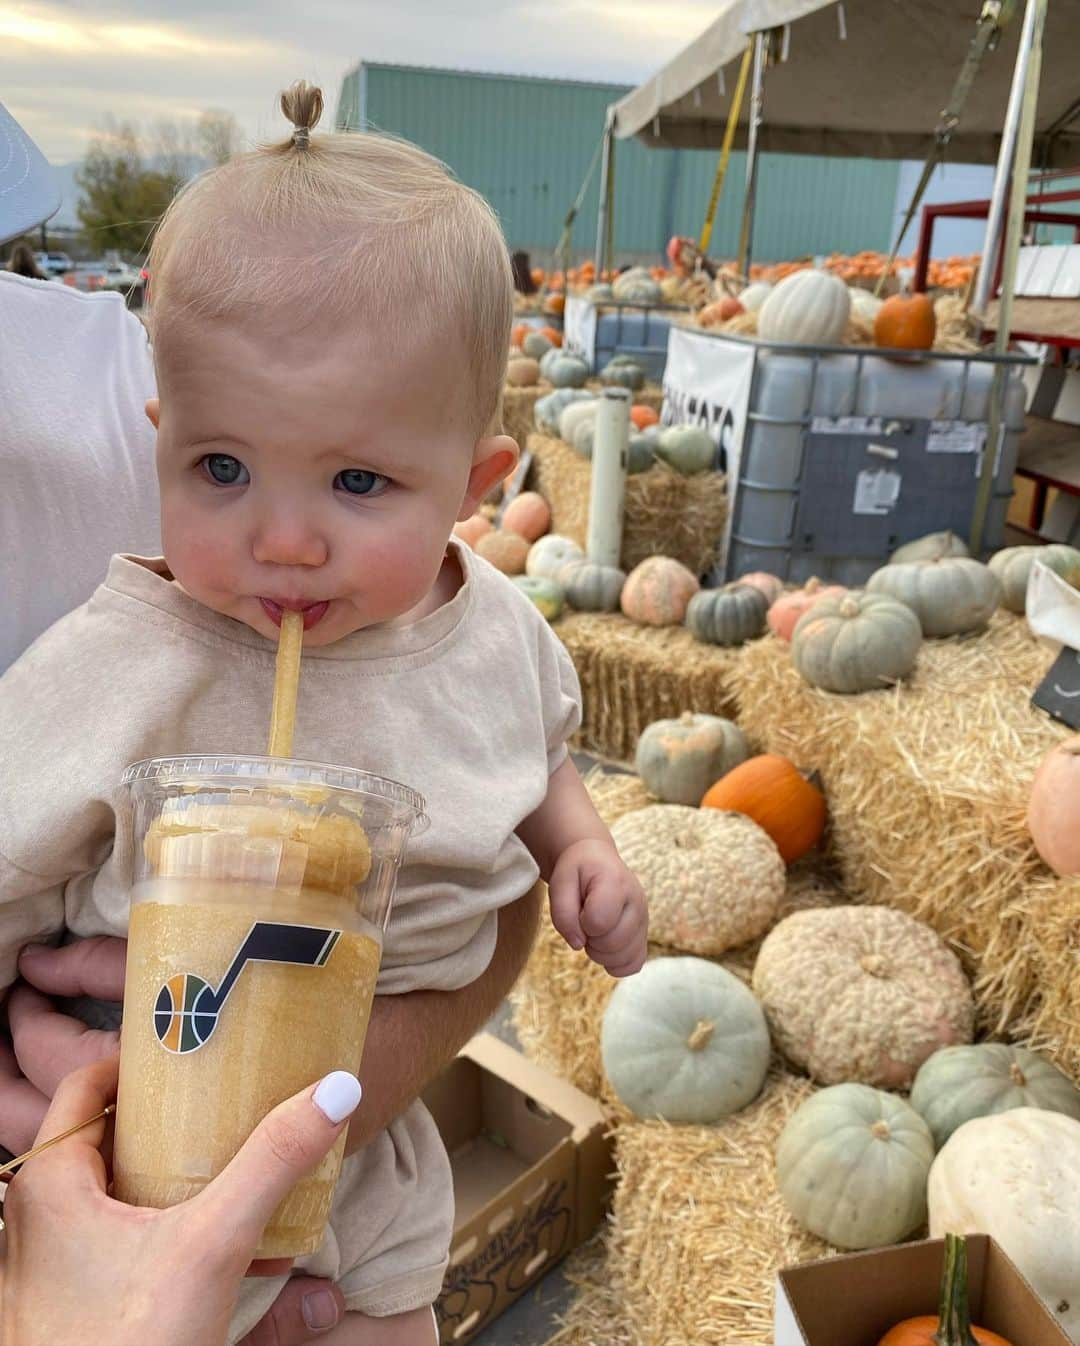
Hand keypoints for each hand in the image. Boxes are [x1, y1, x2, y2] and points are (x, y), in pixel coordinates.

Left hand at [4, 939, 347, 1342]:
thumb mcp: (213, 1245)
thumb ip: (272, 1164)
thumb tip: (336, 1090)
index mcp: (47, 1184)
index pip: (87, 1082)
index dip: (143, 1061)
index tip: (195, 1051)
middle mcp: (32, 1219)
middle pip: (102, 1136)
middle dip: (165, 1120)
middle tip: (222, 1102)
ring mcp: (46, 1266)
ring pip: (108, 1191)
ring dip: (164, 1174)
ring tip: (224, 1163)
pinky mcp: (66, 1305)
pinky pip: (110, 1239)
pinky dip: (156, 1223)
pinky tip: (209, 1237)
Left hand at [548, 839, 647, 976]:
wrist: (596, 860)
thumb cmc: (577, 872)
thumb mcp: (559, 882)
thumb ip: (563, 913)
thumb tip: (578, 944)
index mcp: (615, 883)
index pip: (599, 922)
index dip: (581, 923)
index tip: (579, 910)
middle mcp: (637, 901)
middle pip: (613, 944)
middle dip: (590, 940)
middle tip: (584, 922)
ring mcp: (644, 919)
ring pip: (625, 958)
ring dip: (601, 953)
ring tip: (595, 931)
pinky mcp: (644, 934)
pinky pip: (635, 964)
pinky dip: (616, 963)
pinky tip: (605, 947)